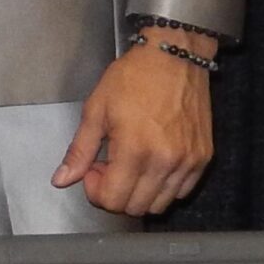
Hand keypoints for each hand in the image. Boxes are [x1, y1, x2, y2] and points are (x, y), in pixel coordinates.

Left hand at [52, 31, 214, 214]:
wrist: (174, 56)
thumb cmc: (134, 76)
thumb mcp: (96, 108)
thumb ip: (79, 150)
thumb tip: (61, 180)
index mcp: (134, 150)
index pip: (112, 200)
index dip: (95, 190)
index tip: (93, 169)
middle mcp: (164, 162)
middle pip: (135, 208)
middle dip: (115, 193)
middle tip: (110, 165)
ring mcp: (187, 163)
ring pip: (160, 205)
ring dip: (140, 193)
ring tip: (131, 163)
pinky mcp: (203, 159)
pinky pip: (182, 192)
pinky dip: (164, 187)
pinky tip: (153, 162)